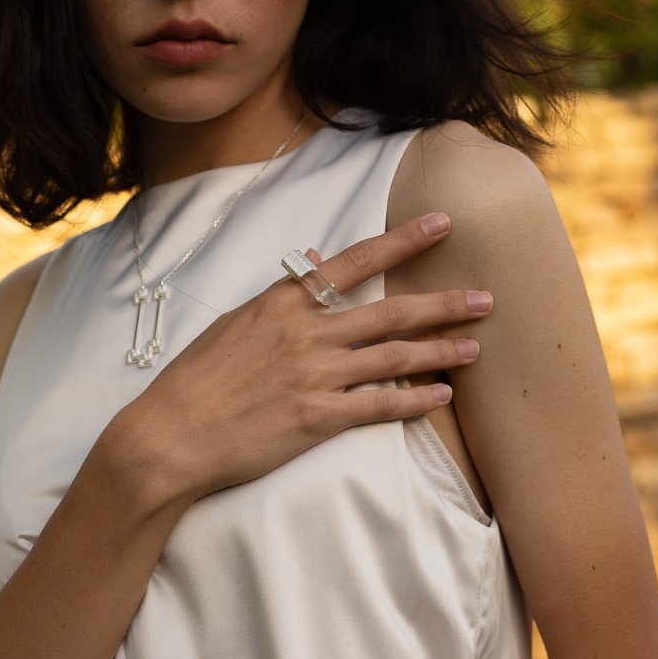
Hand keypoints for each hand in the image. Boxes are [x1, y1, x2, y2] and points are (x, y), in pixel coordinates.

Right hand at [117, 210, 493, 502]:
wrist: (170, 434)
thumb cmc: (195, 380)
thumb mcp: (234, 324)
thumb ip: (280, 298)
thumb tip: (312, 266)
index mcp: (283, 302)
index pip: (355, 261)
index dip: (404, 240)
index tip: (443, 223)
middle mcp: (306, 332)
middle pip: (391, 310)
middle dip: (445, 303)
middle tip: (487, 297)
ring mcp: (314, 375)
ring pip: (394, 355)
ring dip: (441, 351)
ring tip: (476, 349)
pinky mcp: (317, 418)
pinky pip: (379, 405)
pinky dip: (414, 400)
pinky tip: (441, 397)